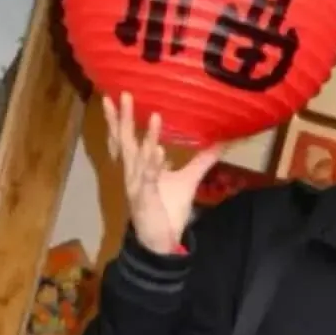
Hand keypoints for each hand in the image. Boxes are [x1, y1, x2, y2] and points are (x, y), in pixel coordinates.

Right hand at [103, 93, 221, 255]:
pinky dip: (153, 164)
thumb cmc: (168, 209)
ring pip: (139, 157)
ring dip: (146, 137)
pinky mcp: (146, 199)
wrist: (162, 240)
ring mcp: (138, 185)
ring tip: (154, 116)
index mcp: (139, 167)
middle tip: (122, 94)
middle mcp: (134, 173)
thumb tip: (221, 144)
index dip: (119, 119)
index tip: (115, 96)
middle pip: (125, 141)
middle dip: (122, 118)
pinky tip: (158, 150)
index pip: (126, 138)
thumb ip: (202, 161)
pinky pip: (149, 178)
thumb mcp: (188, 180)